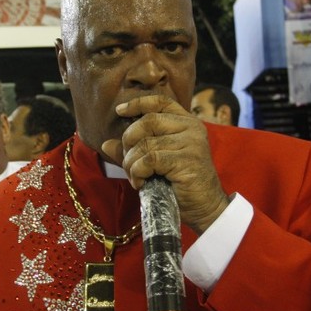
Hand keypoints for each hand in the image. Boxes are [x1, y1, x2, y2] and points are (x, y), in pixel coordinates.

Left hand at [101, 95, 228, 234]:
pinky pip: (150, 159)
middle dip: (129, 141)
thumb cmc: (180, 185)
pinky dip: (138, 172)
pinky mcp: (186, 160)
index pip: (160, 102)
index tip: (119, 111)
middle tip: (128, 162)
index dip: (138, 103)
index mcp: (187, 122)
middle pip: (148, 121)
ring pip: (146, 143)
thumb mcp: (155, 163)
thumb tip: (106, 144)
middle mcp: (191, 128)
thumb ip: (134, 150)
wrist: (205, 208)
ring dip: (131, 163)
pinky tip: (141, 183)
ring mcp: (191, 143)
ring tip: (135, 177)